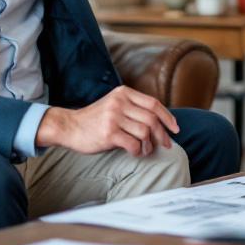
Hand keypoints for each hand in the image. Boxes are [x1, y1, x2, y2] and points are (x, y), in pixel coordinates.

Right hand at [35, 86, 179, 156]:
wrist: (69, 126)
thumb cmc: (96, 119)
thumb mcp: (114, 104)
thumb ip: (134, 108)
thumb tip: (161, 122)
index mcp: (123, 93)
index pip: (153, 104)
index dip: (168, 117)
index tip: (175, 129)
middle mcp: (119, 102)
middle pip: (152, 119)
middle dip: (162, 134)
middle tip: (165, 145)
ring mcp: (113, 117)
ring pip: (145, 132)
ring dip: (148, 145)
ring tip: (144, 150)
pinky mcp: (108, 133)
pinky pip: (134, 144)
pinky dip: (138, 151)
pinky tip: (135, 152)